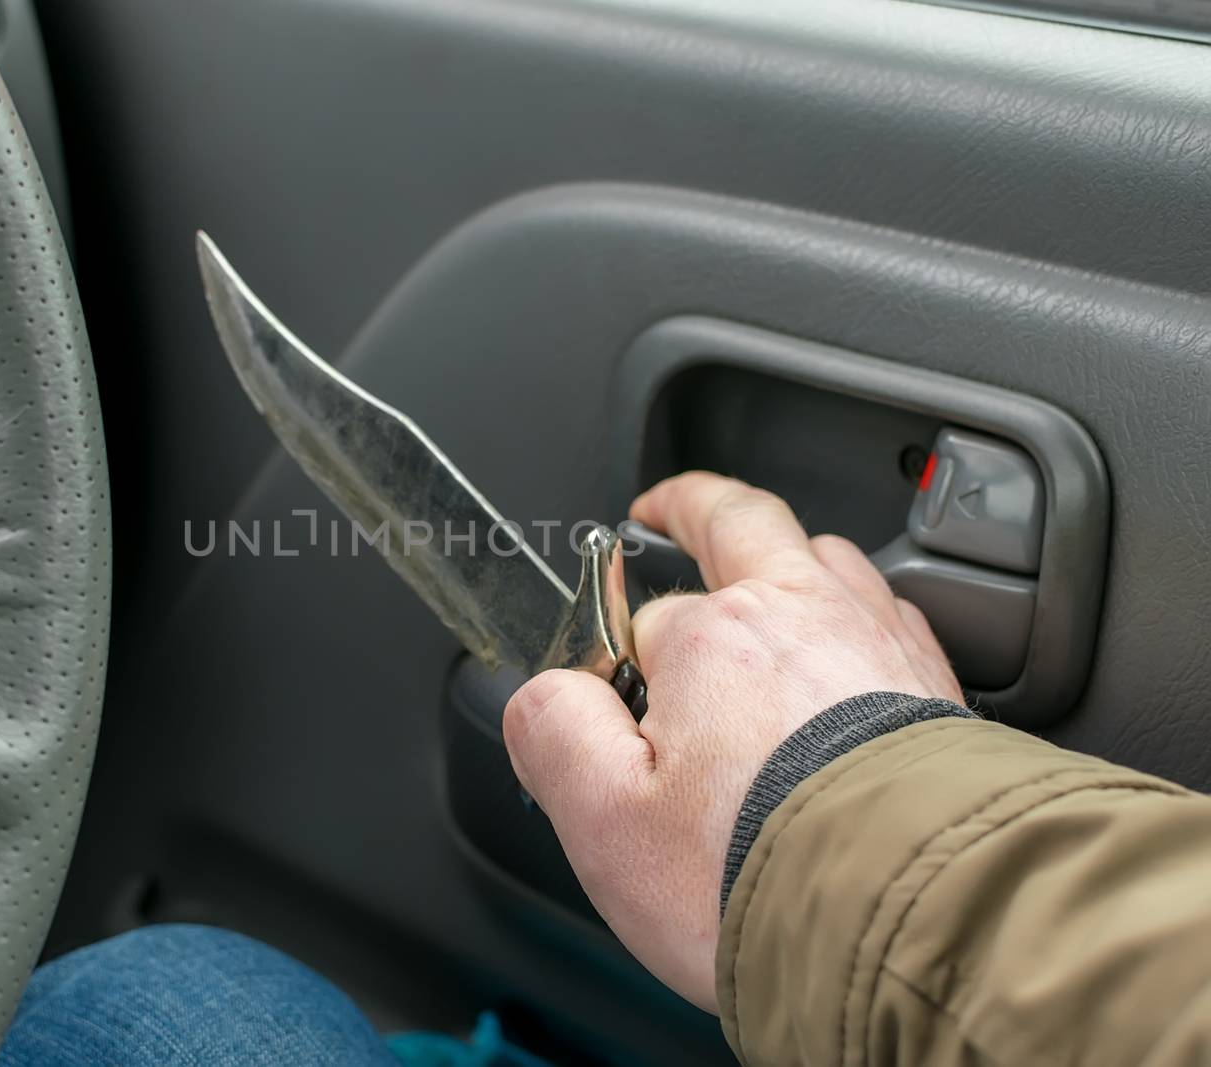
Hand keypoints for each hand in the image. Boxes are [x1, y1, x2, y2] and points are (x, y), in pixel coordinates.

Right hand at [502, 472, 963, 1012]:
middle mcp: (808, 619)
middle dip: (697, 507)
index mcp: (716, 638)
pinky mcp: (943, 698)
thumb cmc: (768, 875)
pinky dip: (860, 622)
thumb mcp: (606, 818)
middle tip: (668, 511)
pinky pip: (894, 622)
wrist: (920, 923)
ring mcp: (884, 650)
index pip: (645, 618)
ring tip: (764, 583)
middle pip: (744, 521)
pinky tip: (852, 664)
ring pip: (830, 561)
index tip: (611, 705)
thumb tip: (546, 694)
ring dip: (788, 559)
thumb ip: (554, 732)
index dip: (620, 661)